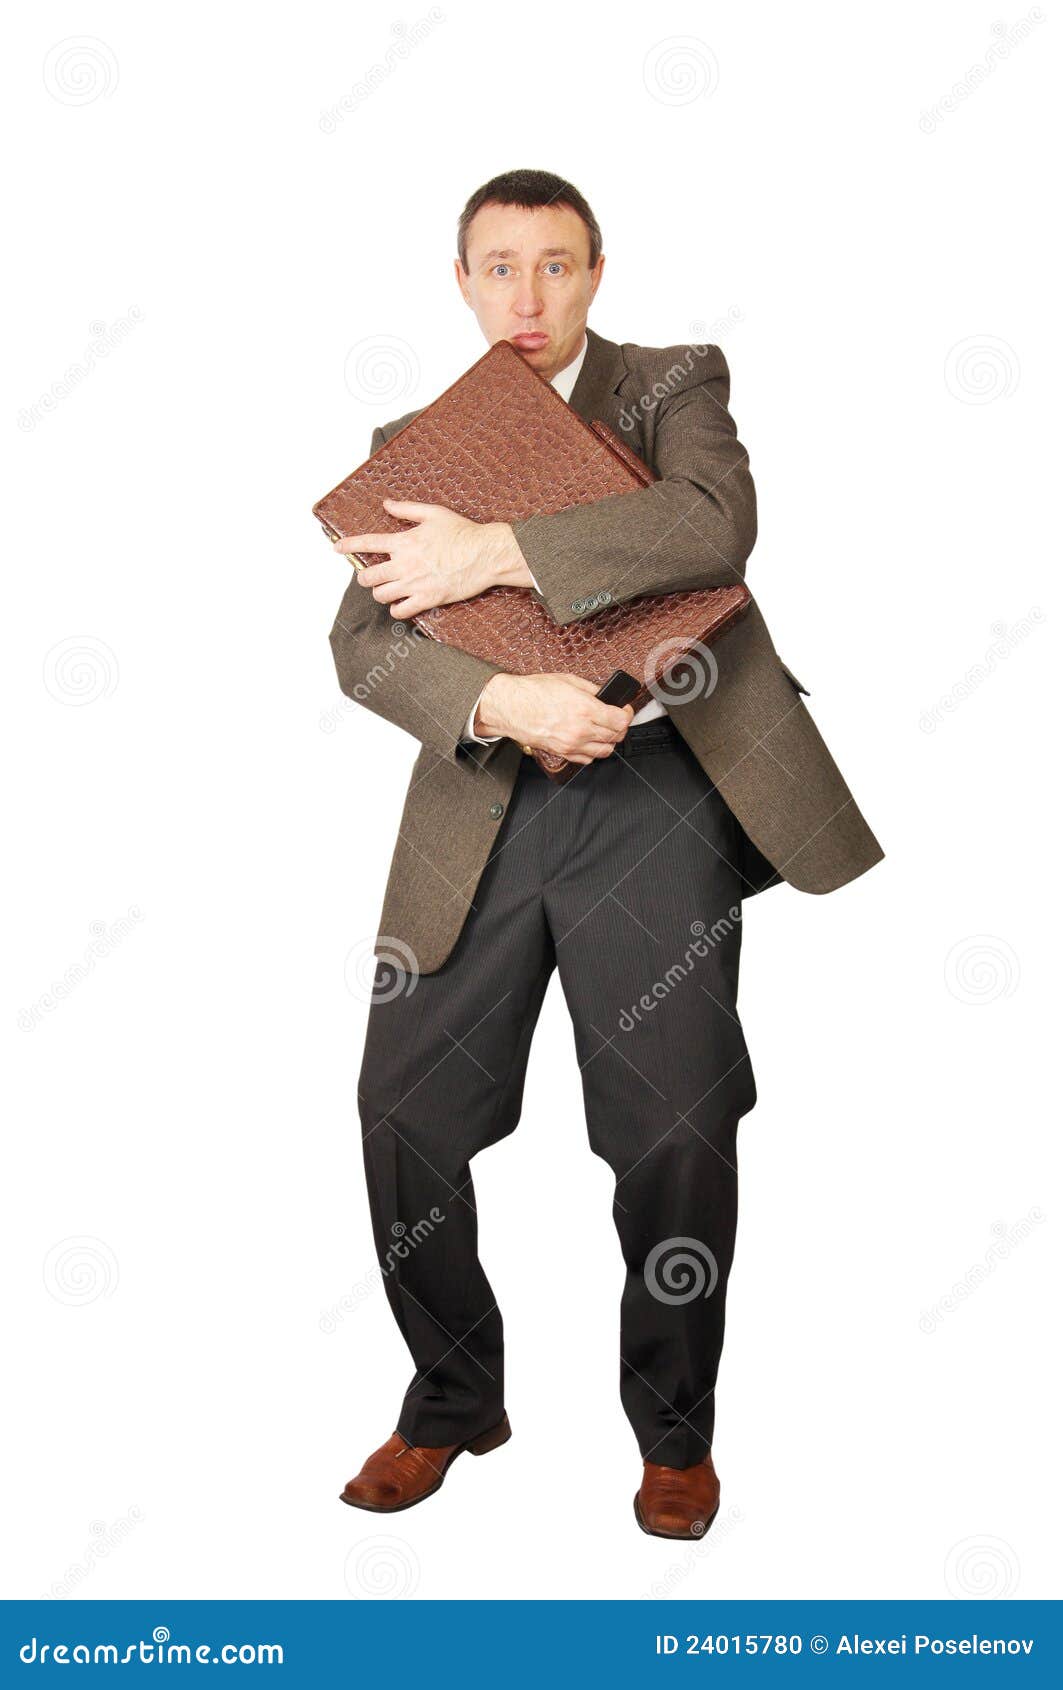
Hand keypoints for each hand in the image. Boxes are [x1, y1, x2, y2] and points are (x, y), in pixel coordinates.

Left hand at [332, 500, 528, 617]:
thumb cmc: (463, 533)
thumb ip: (407, 509)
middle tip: (369, 576)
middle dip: (364, 577)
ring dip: (380, 593)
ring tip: (387, 589)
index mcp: (404, 541)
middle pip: (368, 576)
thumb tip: (386, 504)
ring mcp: (415, 584)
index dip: (348, 546)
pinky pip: (400, 611)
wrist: (485, 554)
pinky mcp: (427, 599)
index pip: (367, 543)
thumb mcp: (434, 513)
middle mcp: (405, 564)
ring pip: (380, 595)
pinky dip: (396, 609)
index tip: (337, 548)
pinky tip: (400, 604)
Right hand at [475, 674, 634, 763]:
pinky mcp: (562, 753)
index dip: (627, 714)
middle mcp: (581, 730)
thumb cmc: (533, 692)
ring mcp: (571, 744)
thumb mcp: (569, 680)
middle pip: (616, 736)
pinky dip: (593, 751)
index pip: (621, 720)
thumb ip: (592, 690)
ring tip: (603, 730)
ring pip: (605, 751)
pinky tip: (589, 740)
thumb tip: (606, 695)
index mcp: (585, 709)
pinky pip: (588, 759)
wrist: (510, 707)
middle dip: (620, 726)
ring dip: (608, 741)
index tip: (624, 709)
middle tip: (614, 717)